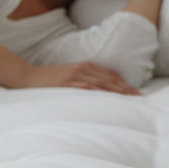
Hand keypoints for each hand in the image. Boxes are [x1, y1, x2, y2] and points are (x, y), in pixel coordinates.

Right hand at [18, 62, 140, 95]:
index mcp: (85, 67)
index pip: (110, 76)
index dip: (124, 85)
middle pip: (110, 79)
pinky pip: (87, 88)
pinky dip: (100, 92)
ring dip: (118, 92)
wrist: (29, 77)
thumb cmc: (48, 81)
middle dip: (126, 89)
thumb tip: (97, 93)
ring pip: (102, 83)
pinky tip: (109, 98)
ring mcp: (75, 76)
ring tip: (130, 100)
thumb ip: (83, 82)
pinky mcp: (67, 83)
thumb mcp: (69, 78)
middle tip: (139, 98)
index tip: (136, 94)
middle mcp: (83, 69)